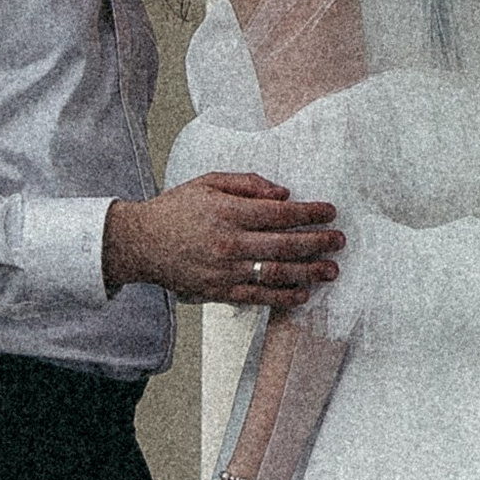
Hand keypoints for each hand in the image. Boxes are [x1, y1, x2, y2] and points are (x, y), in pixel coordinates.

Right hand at [103, 172, 342, 308]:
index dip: (310, 213)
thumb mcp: (208, 182)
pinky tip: (303, 293)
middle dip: (318, 242)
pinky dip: (284, 296)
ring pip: (277, 273)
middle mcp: (230, 243)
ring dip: (309, 272)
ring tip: (331, 270)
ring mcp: (225, 270)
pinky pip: (259, 296)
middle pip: (285, 244)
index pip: (280, 213)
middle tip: (339, 241)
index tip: (330, 212)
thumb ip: (247, 184)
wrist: (141, 242)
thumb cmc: (176, 209)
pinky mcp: (220, 290)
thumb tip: (283, 193)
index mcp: (228, 212)